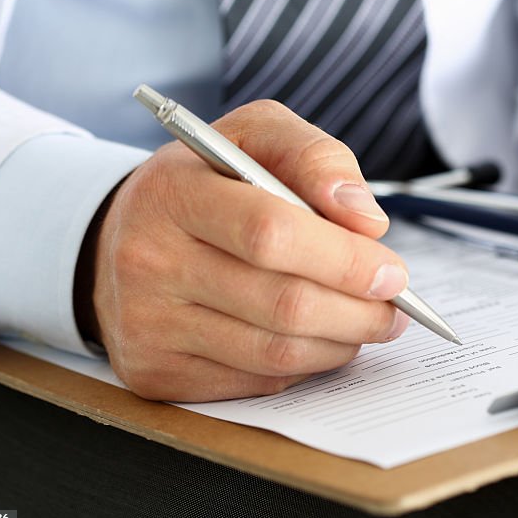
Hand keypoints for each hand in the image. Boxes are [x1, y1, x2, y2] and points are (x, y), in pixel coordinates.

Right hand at [82, 101, 410, 400]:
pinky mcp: (155, 373)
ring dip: (342, 343)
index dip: (344, 259)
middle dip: (359, 311)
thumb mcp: (255, 136)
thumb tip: (366, 221)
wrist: (122, 238)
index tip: (392, 271)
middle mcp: (148, 261)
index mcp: (173, 192)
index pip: (270, 233)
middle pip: (282, 304)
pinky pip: (256, 382)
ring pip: (275, 353)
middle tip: (395, 307)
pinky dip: (305, 365)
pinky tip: (318, 340)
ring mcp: (147, 325)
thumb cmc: (206, 183)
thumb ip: (315, 157)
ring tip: (367, 322)